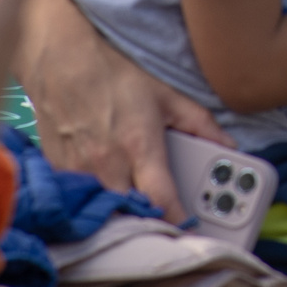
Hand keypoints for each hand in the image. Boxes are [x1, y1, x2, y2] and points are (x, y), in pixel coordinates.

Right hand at [0, 0, 225, 217]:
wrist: (62, 61)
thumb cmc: (115, 76)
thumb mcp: (167, 95)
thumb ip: (200, 125)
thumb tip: (227, 146)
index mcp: (139, 146)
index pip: (161, 201)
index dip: (178, 219)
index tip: (189, 225)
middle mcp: (107, 164)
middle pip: (132, 211)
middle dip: (150, 217)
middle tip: (165, 212)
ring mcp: (79, 171)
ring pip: (105, 208)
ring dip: (123, 209)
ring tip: (138, 200)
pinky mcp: (59, 171)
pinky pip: (81, 197)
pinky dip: (96, 198)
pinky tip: (107, 185)